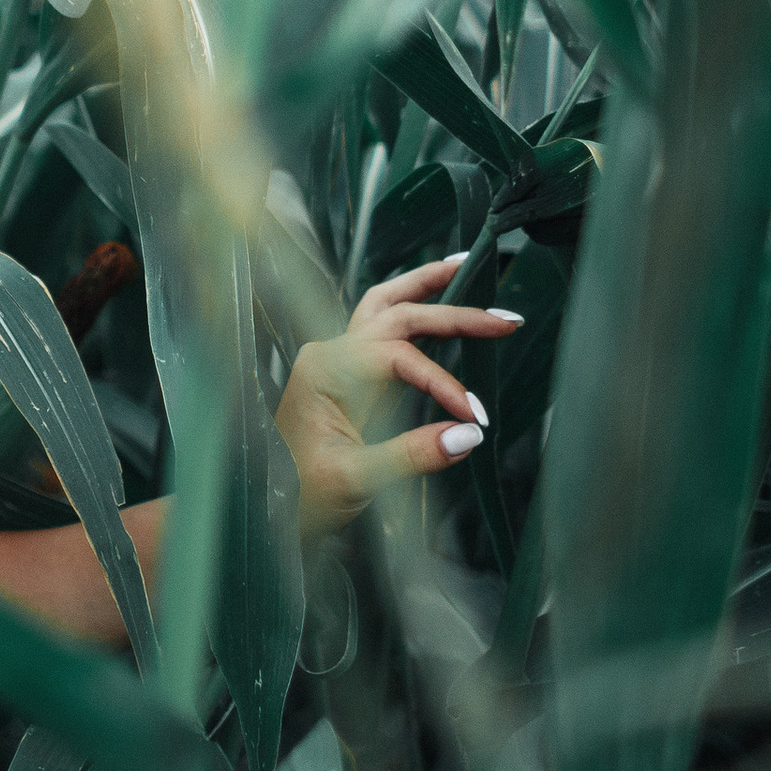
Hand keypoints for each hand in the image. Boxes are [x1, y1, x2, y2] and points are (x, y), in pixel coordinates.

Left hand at [273, 255, 521, 538]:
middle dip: (453, 313)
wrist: (266, 506)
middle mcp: (329, 352)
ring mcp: (335, 358)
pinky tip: (435, 300)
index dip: (443, 383)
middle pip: (397, 313)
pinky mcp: (346, 372)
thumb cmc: (299, 494)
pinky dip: (412, 308)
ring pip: (385, 305)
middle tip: (505, 318)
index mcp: (325, 369)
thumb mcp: (356, 480)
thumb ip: (413, 454)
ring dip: (426, 286)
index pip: (399, 357)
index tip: (475, 416)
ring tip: (465, 264)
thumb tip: (469, 435)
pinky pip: (381, 326)